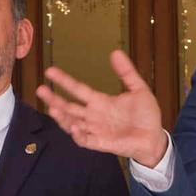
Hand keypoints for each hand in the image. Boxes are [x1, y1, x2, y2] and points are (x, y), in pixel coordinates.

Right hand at [37, 50, 168, 167]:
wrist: (154, 138)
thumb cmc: (146, 115)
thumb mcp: (138, 89)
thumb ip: (126, 72)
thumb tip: (115, 52)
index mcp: (100, 101)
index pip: (77, 89)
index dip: (64, 81)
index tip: (50, 71)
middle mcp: (93, 115)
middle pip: (69, 106)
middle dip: (54, 99)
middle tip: (40, 90)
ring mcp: (96, 130)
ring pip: (72, 123)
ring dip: (62, 117)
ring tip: (52, 109)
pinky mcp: (101, 143)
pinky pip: (85, 140)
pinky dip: (79, 135)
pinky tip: (75, 128)